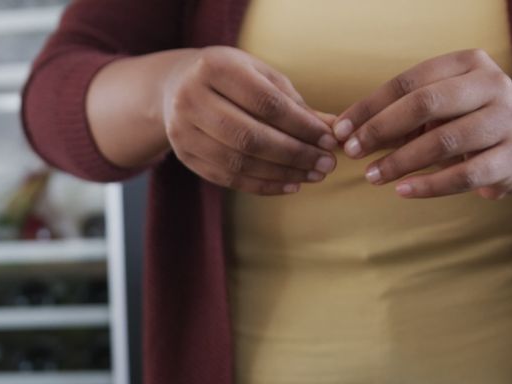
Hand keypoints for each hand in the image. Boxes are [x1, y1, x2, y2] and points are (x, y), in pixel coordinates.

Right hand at [161, 46, 337, 195]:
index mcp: (215, 68)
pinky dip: (262, 185)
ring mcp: (181, 130)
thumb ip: (295, 103)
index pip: (266, 103)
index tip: (329, 140)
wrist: (176, 86)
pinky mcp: (183, 155)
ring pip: (238, 162)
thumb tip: (335, 130)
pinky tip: (289, 184)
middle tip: (326, 164)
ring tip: (313, 175)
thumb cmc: (231, 78)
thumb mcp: (261, 76)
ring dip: (281, 173)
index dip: (301, 125)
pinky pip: (227, 177)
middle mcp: (191, 99)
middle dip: (294, 154)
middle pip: (249, 137)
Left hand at [333, 49, 511, 199]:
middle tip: (351, 151)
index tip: (339, 130)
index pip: (408, 82)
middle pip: (426, 103)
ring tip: (371, 176)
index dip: (369, 106)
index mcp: (467, 63)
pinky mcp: (511, 158)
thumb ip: (393, 119)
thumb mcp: (432, 113)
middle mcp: (492, 85)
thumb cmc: (462, 124)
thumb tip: (341, 133)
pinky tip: (402, 190)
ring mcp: (506, 120)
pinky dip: (429, 186)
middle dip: (380, 128)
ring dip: (400, 161)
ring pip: (444, 140)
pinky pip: (465, 175)